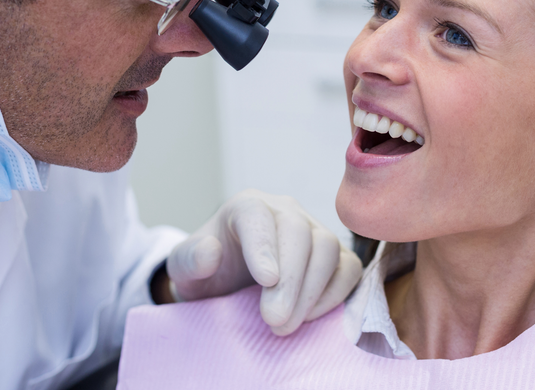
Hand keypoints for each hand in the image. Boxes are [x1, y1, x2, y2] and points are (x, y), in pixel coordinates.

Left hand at [166, 189, 362, 335]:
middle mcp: (283, 211)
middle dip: (290, 279)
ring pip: (327, 247)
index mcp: (245, 207)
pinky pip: (348, 268)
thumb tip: (209, 250)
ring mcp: (313, 231)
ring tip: (286, 325)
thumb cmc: (208, 274)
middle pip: (299, 232)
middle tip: (274, 321)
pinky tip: (310, 318)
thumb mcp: (185, 269)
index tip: (265, 281)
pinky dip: (335, 294)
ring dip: (312, 291)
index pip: (257, 215)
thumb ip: (190, 259)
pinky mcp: (334, 256)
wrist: (227, 285)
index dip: (263, 246)